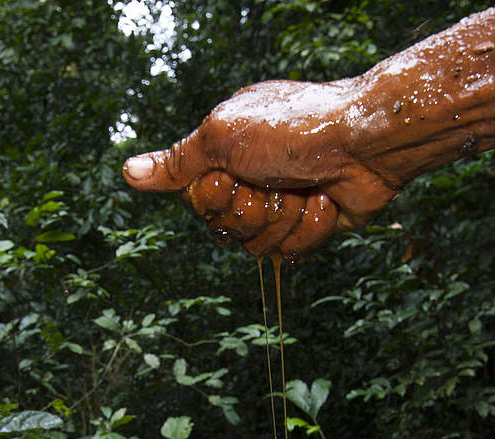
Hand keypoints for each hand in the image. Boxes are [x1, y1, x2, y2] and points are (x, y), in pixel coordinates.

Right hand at [123, 78, 397, 258]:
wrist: (367, 144)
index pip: (194, 199)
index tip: (228, 177)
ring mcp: (282, 203)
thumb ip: (177, 162)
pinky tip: (325, 201)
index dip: (210, 199)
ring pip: (257, 246)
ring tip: (305, 189)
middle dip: (250, 210)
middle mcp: (251, 177)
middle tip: (273, 181)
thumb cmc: (296, 128)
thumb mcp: (223, 138)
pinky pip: (291, 254)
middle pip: (224, 228)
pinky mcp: (311, 226)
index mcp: (226, 150)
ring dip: (283, 219)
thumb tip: (128, 172)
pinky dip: (310, 229)